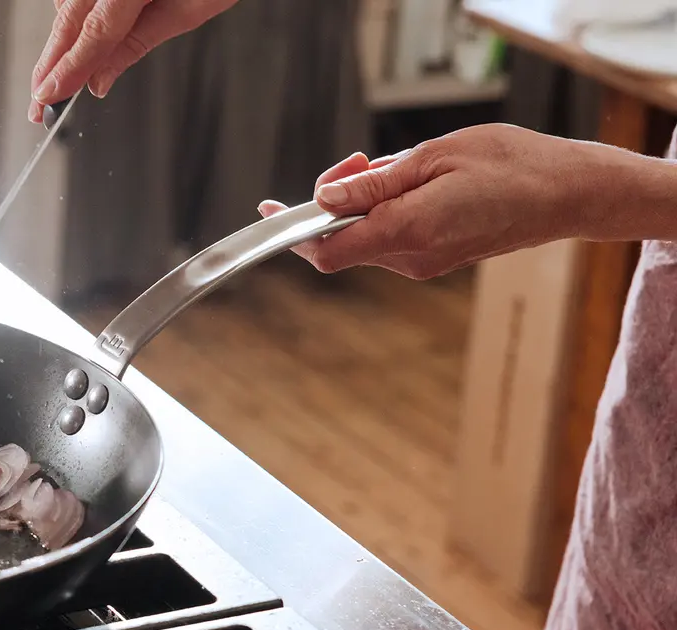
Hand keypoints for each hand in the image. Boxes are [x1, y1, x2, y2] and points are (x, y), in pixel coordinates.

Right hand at [28, 0, 237, 121]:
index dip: (68, 70)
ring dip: (61, 41)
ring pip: (66, 5)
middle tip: (38, 103)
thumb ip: (139, 42)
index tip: (49, 98)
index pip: (93, 34)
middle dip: (50, 65)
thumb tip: (102, 78)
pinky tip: (75, 37)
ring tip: (56, 78)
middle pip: (68, 20)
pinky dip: (73, 14)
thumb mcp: (191, 8)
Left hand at [258, 123, 649, 279]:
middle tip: (357, 162)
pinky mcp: (435, 259)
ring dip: (362, 204)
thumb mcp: (431, 158)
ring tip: (396, 165)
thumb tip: (323, 201)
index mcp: (407, 231)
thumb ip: (372, 186)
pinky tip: (410, 183)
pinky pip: (390, 237)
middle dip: (333, 202)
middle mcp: (411, 258)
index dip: (292, 233)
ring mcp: (424, 264)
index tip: (269, 210)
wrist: (568, 192)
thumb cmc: (510, 164)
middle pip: (342, 241)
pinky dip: (384, 212)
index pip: (327, 250)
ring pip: (365, 237)